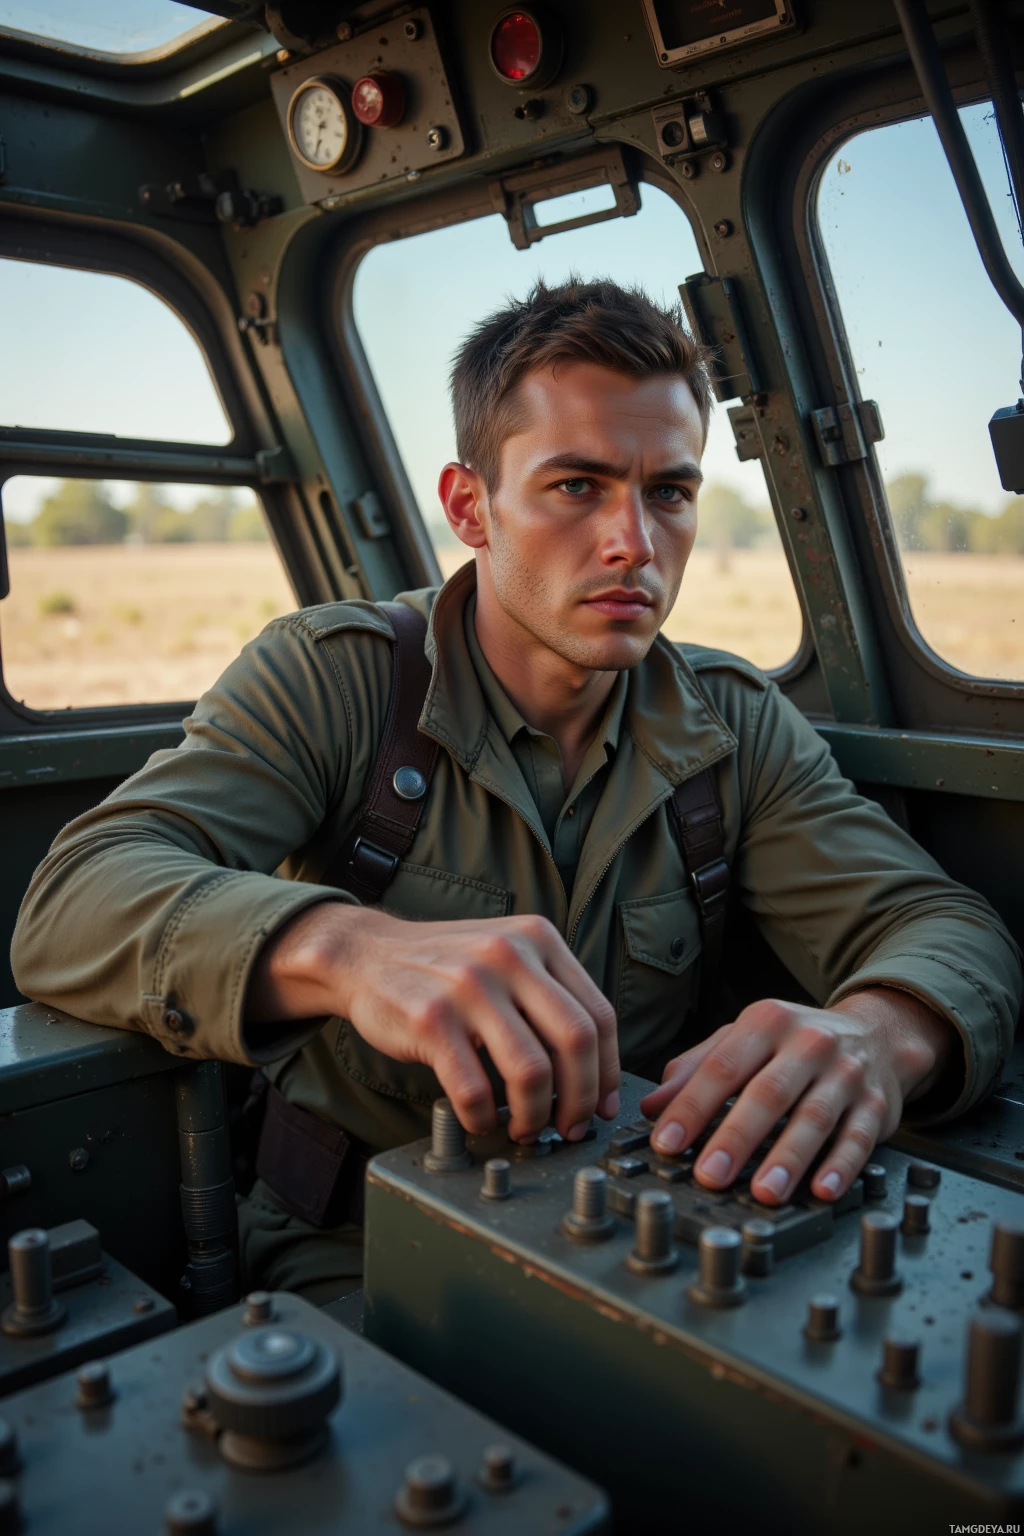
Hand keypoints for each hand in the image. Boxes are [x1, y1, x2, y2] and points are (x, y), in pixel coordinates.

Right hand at [248, 903, 619, 1142]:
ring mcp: (469, 987)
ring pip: (532, 1071)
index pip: (598, 1014)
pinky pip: (475, 1089)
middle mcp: (509, 956)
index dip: (609, 1071)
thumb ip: (548, 994)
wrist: (366, 954)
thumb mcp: (506, 954)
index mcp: (538, 939)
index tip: (604, 1105)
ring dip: (535, 1115)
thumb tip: (595, 1071)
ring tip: (525, 1129)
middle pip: (576, 1043)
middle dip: (581, 1099)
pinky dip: (483, 1118)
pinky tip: (479, 1120)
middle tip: (570, 1127)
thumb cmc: (443, 967)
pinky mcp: (431, 1020)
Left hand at [639, 989, 953, 1204]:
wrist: (879, 1035)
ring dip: (787, 1159)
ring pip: (815, 1118)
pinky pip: (858, 1139)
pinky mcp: (876, 1106)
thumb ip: (696, 1069)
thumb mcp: (744, 1039)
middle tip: (710, 1175)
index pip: (722, 1067)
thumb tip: (650, 1107)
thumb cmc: (796, 1043)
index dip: (692, 1107)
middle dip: (737, 1137)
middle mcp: (809, 1043)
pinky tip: (821, 1191)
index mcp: (767, 1022)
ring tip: (762, 1193)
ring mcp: (846, 1074)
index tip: (666, 1144)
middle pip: (769, 1093)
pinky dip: (840, 1167)